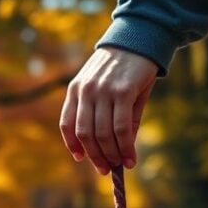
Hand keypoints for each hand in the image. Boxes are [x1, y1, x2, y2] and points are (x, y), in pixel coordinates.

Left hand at [59, 47, 157, 173]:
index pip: (66, 124)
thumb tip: (116, 151)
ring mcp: (103, 91)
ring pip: (102, 134)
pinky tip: (130, 158)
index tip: (80, 158)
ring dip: (111, 155)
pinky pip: (120, 128)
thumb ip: (105, 117)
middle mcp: (86, 91)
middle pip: (85, 134)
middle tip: (105, 169)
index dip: (72, 145)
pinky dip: (125, 147)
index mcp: (75, 89)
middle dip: (95, 156)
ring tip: (120, 165)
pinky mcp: (123, 92)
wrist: (141, 38)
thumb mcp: (107, 89)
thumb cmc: (124, 68)